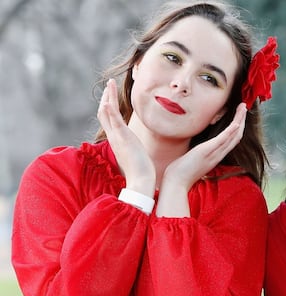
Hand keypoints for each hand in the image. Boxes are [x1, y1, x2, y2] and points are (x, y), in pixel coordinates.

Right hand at [97, 79, 154, 194]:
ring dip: (107, 97)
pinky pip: (114, 121)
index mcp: (117, 140)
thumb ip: (134, 149)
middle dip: (106, 98)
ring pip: (107, 113)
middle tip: (108, 85)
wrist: (141, 181)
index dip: (108, 106)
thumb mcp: (136, 155)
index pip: (109, 120)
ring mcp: (117, 137)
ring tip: (110, 84)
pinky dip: (110, 110)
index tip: (110, 96)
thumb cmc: (141, 171)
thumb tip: (138, 149)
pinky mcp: (123, 138)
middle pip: (104, 113)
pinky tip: (108, 100)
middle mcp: (114, 137)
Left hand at [161, 103, 246, 191]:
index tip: (239, 117)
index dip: (238, 128)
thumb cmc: (180, 173)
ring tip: (243, 108)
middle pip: (236, 136)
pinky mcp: (207, 152)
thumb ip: (198, 153)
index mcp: (216, 156)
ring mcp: (214, 154)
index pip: (231, 141)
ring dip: (240, 121)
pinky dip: (231, 131)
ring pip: (233, 136)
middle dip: (242, 120)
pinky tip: (237, 122)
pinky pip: (223, 140)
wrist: (176, 183)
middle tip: (244, 107)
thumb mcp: (192, 160)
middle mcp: (218, 155)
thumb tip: (195, 148)